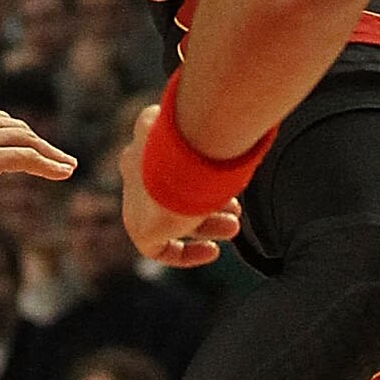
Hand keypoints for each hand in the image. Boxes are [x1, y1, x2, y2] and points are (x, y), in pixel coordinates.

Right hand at [0, 104, 73, 227]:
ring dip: (50, 153)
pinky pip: (27, 157)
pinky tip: (64, 172)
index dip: (18, 134)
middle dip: (38, 142)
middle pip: (14, 127)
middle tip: (58, 157)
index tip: (34, 146)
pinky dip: (49, 164)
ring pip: (26, 140)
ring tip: (68, 166)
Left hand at [118, 103, 239, 268]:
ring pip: (168, 216)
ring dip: (206, 223)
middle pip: (172, 189)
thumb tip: (244, 133)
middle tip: (236, 209)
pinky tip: (212, 251)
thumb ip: (218, 133)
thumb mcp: (212, 128)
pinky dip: (186, 252)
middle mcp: (137, 164)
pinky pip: (157, 247)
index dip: (197, 173)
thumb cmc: (207, 138)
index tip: (223, 181)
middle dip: (209, 200)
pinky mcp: (139, 227)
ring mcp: (135, 197)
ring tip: (233, 226)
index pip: (170, 157)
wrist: (185, 157)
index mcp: (148, 136)